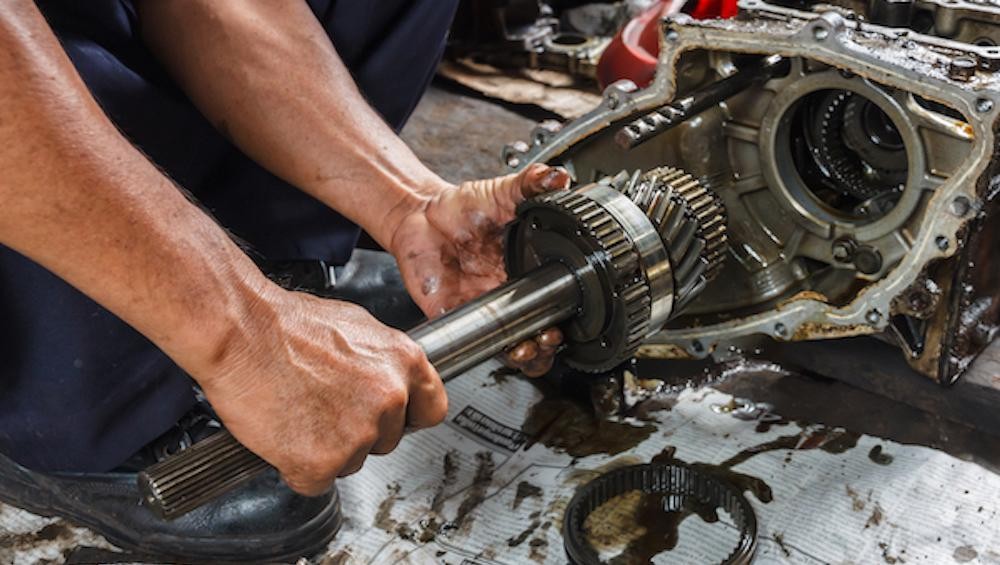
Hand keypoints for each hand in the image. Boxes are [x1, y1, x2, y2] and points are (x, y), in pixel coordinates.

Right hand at [192, 286, 446, 495]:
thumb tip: (389, 379)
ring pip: (351, 462)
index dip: (407, 417)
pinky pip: (316, 481)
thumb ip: (382, 361)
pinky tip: (284, 436)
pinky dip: (297, 468)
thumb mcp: (356, 327)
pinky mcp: (322, 462)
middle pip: (387, 440)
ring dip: (327, 450)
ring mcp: (359, 433)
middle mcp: (390, 398)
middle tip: (322, 408)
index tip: (393, 420)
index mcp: (403, 362)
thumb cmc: (286, 325)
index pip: (431, 410)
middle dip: (358, 432)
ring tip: (298, 413)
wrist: (241, 331)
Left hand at [389, 164, 570, 376]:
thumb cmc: (461, 206)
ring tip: (525, 350)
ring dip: (524, 358)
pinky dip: (486, 353)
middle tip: (548, 339)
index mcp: (526, 273)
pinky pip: (473, 345)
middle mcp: (509, 296)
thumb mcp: (502, 192)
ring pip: (511, 349)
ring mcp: (484, 310)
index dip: (565, 321)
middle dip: (548, 348)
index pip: (555, 307)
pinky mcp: (456, 316)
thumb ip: (530, 184)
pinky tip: (495, 347)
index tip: (567, 322)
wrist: (419, 214)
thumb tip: (559, 177)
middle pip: (538, 337)